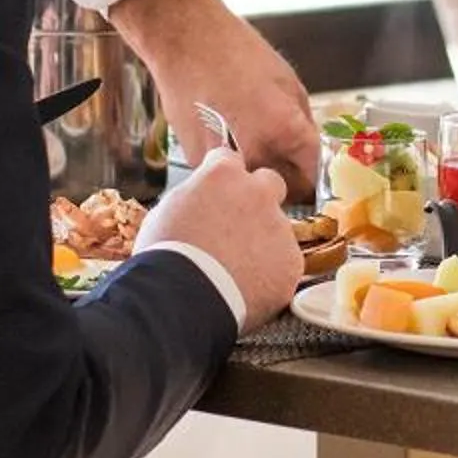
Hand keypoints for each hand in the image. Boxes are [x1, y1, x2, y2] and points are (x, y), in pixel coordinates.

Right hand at [107, 0, 315, 190]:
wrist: (184, 41)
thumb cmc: (235, 52)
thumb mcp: (288, 81)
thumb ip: (303, 123)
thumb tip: (310, 151)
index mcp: (285, 132)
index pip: (315, 176)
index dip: (320, 175)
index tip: (319, 173)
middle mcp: (256, 155)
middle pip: (287, 192)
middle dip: (292, 181)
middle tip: (289, 162)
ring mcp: (225, 164)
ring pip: (253, 190)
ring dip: (260, 179)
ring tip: (254, 148)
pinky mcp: (199, 164)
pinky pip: (226, 180)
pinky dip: (232, 170)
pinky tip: (229, 141)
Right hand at [140, 148, 300, 328]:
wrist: (181, 300)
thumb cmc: (165, 258)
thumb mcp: (167, 209)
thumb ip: (195, 194)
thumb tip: (201, 196)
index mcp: (223, 175)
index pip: (230, 158)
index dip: (224, 176)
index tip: (220, 190)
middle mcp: (258, 193)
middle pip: (269, 183)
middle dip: (259, 198)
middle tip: (239, 226)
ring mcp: (279, 227)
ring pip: (278, 228)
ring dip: (263, 242)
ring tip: (234, 270)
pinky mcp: (291, 262)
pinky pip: (285, 263)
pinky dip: (271, 274)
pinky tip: (247, 288)